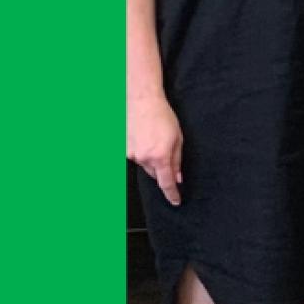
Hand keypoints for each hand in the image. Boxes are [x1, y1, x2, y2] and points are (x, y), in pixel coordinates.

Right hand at [128, 90, 182, 206]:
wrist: (142, 102)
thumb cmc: (163, 117)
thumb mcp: (178, 138)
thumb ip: (177, 160)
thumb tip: (178, 177)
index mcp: (160, 156)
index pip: (166, 182)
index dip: (172, 194)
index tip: (176, 201)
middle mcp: (144, 158)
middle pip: (156, 174)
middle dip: (163, 169)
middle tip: (167, 150)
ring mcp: (132, 155)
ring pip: (146, 165)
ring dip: (152, 158)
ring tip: (155, 139)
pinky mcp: (125, 150)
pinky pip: (137, 158)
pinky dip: (143, 152)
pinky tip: (146, 138)